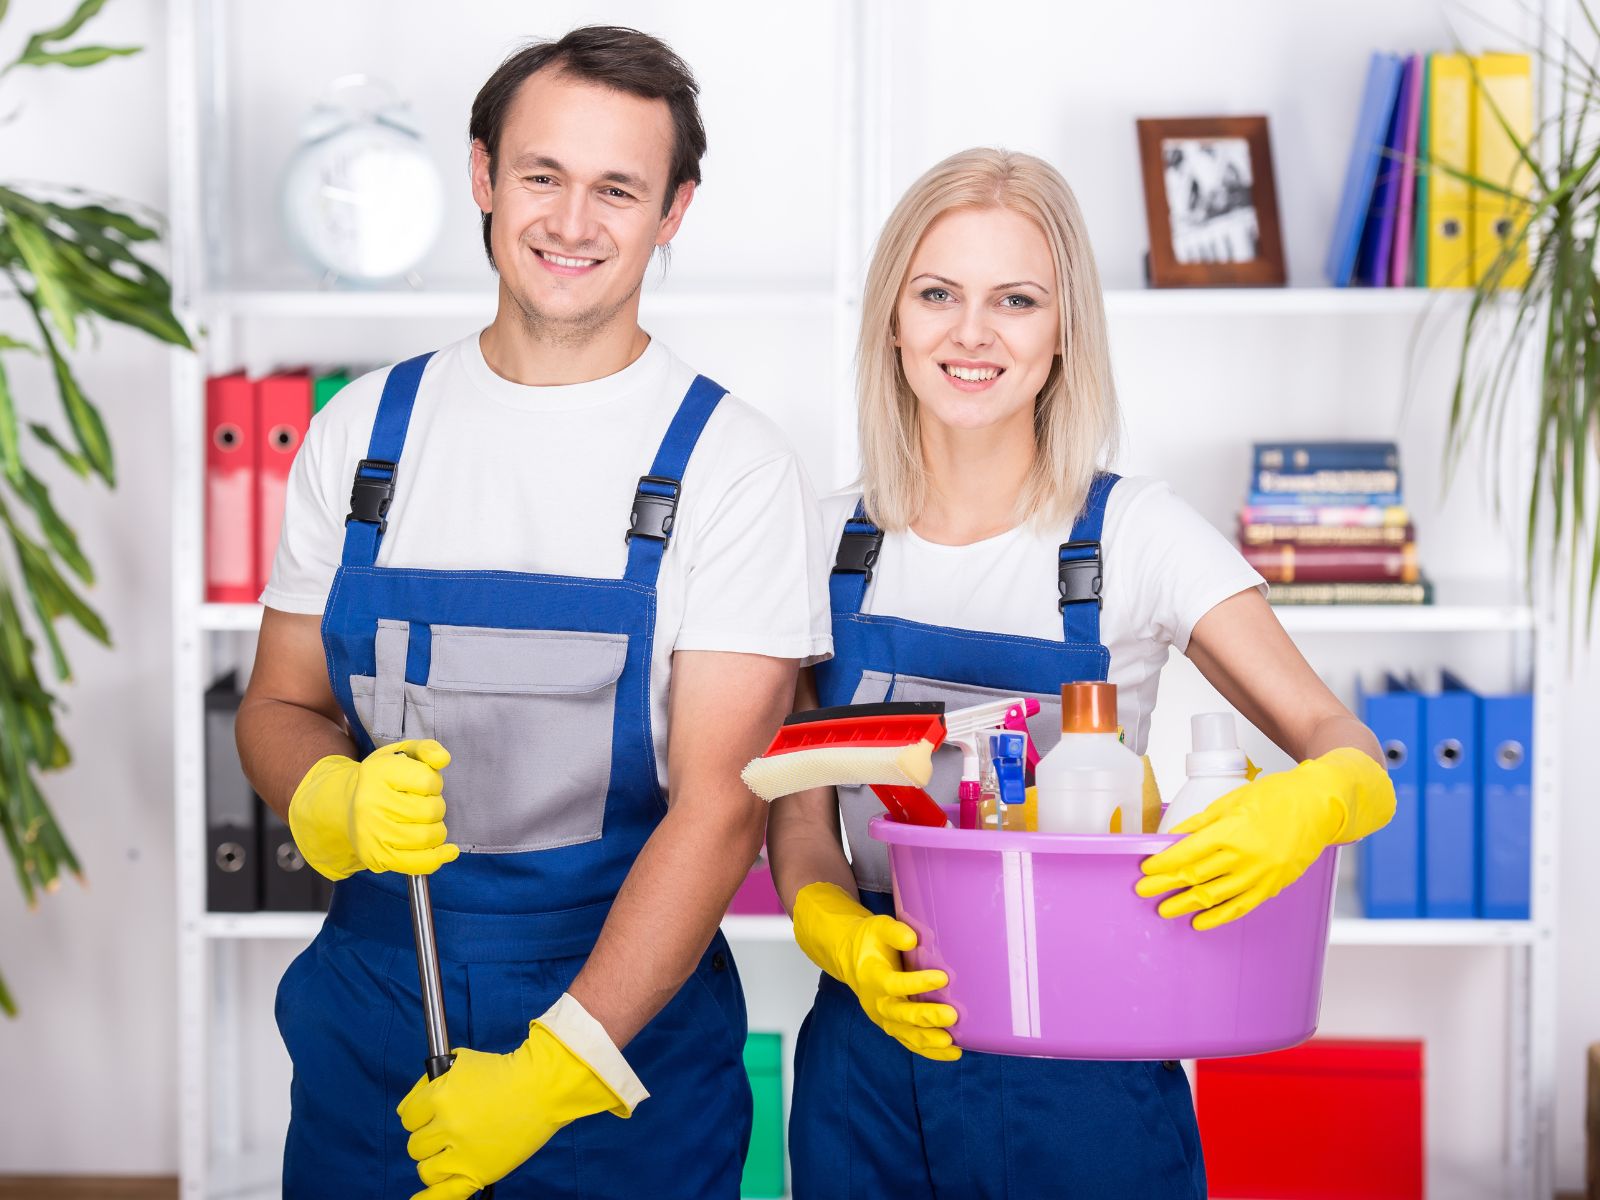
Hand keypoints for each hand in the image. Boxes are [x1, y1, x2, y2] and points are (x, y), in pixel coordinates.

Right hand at [287, 739, 458, 879]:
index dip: (434, 783)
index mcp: (378, 772)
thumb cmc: (384, 780)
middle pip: (430, 811)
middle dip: (436, 807)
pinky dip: (438, 858)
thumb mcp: (403, 753)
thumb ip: (427, 749)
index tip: (424, 784)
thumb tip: (443, 759)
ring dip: (437, 830)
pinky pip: (418, 863)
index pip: (428, 781)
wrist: (347, 806)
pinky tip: (447, 850)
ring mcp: (371, 833)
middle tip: (424, 804)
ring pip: (427, 837)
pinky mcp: (376, 857)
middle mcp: (370, 803)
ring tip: (424, 822)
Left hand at [398, 994, 643, 1198]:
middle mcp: (448, 1125)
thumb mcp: (460, 1063)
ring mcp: (463, 1151)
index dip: (419, 1114)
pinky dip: (429, 1199)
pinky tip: (419, 1199)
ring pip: (426, 1169)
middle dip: (429, 1136)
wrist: (543, 1087)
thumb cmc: (505, 1072)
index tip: (430, 1114)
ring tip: (454, 1150)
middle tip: (450, 1128)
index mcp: (440, 1096)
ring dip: (435, 1160)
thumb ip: (429, 1083)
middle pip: (416, 1144)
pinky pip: (444, 1194)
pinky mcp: (478, 1171)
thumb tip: (409, 1108)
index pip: (407, 1116)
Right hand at [792, 882, 959, 1060]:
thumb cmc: (871, 941)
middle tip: (952, 1015)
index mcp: (872, 976)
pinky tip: (952, 1053)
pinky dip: (929, 1051)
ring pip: (905, 1034)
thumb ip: (894, 932)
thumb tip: (912, 938)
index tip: (942, 977)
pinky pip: (909, 1042)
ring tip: (952, 1044)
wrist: (852, 958)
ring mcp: (883, 1017)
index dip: (917, 983)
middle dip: (926, 1017)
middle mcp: (875, 1001)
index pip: (894, 983)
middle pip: (900, 1014)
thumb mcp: (878, 927)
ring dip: (928, 1040)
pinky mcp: (891, 1026)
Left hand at [1136, 747, 1394, 929]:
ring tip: (1165, 910)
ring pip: (1215, 896)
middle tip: (1143, 892)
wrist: (1320, 806)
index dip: (1163, 864)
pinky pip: (1241, 906)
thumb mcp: (1231, 801)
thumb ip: (1200, 823)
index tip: (1146, 869)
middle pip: (1196, 877)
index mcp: (1232, 832)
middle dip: (1165, 886)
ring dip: (1186, 905)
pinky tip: (1200, 921)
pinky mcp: (1273, 886)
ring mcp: (1261, 875)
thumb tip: (1172, 838)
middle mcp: (1246, 857)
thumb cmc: (1277, 797)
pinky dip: (1219, 916)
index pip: (1187, 854)